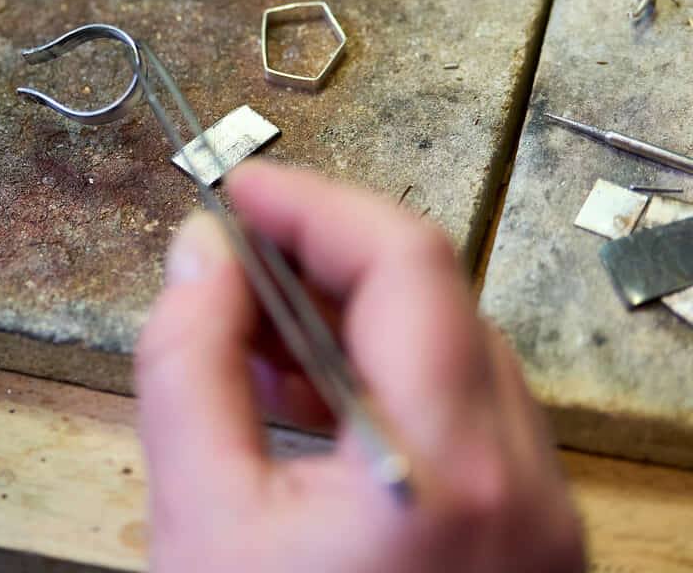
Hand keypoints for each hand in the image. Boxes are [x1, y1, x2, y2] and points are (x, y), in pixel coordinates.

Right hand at [135, 161, 583, 571]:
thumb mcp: (196, 515)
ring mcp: (542, 519)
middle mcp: (525, 486)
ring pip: (452, 355)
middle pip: (436, 301)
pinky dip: (380, 382)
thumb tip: (197, 254)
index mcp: (447, 471)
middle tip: (229, 259)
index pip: (403, 263)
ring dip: (349, 320)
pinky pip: (462, 418)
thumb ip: (186, 363)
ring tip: (248, 331)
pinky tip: (300, 400)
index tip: (239, 190)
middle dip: (322, 260)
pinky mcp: (530, 543)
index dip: (312, 204)